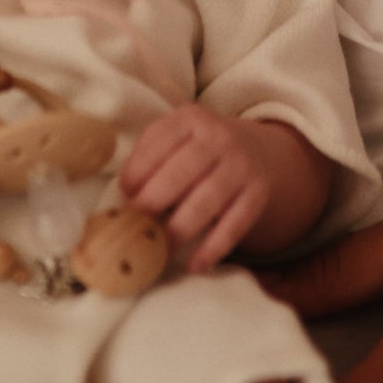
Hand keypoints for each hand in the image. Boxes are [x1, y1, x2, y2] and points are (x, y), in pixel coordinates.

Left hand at [118, 102, 276, 272]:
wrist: (252, 150)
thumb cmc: (196, 151)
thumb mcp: (174, 138)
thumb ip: (146, 158)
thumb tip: (123, 199)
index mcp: (191, 118)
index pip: (158, 143)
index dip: (136, 175)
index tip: (125, 201)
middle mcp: (219, 137)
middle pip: (180, 175)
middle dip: (152, 206)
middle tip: (136, 232)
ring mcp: (242, 164)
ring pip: (206, 202)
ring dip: (178, 231)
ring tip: (159, 252)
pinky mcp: (258, 192)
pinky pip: (235, 224)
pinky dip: (213, 248)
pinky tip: (194, 265)